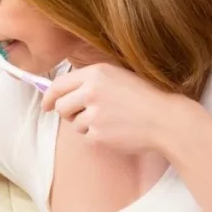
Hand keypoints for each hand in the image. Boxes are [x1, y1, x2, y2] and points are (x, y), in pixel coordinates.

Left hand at [40, 62, 183, 153]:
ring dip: (86, 125)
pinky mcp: (98, 134)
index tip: (45, 104)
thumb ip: (90, 82)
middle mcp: (91, 91)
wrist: (165, 120)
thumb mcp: (117, 77)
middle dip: (68, 113)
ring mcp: (94, 113)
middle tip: (85, 115)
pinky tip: (115, 131)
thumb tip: (59, 93)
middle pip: (60, 106)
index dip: (48, 97)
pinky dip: (97, 137)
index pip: (59, 84)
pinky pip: (86, 137)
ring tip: (110, 120)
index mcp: (96, 73)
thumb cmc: (144, 98)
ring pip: (73, 124)